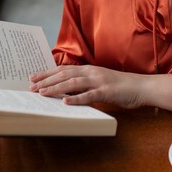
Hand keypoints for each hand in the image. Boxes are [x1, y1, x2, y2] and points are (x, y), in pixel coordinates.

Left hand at [29, 65, 146, 107]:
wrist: (141, 87)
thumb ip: (85, 84)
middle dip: (46, 80)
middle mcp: (91, 72)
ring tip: (42, 93)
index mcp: (89, 69)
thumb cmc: (120, 86)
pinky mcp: (106, 91)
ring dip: (56, 88)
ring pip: (73, 83)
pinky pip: (89, 95)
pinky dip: (76, 99)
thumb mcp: (99, 82)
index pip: (64, 69)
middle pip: (64, 74)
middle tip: (31, 86)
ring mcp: (99, 81)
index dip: (48, 73)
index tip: (33, 78)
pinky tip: (65, 102)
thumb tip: (66, 90)